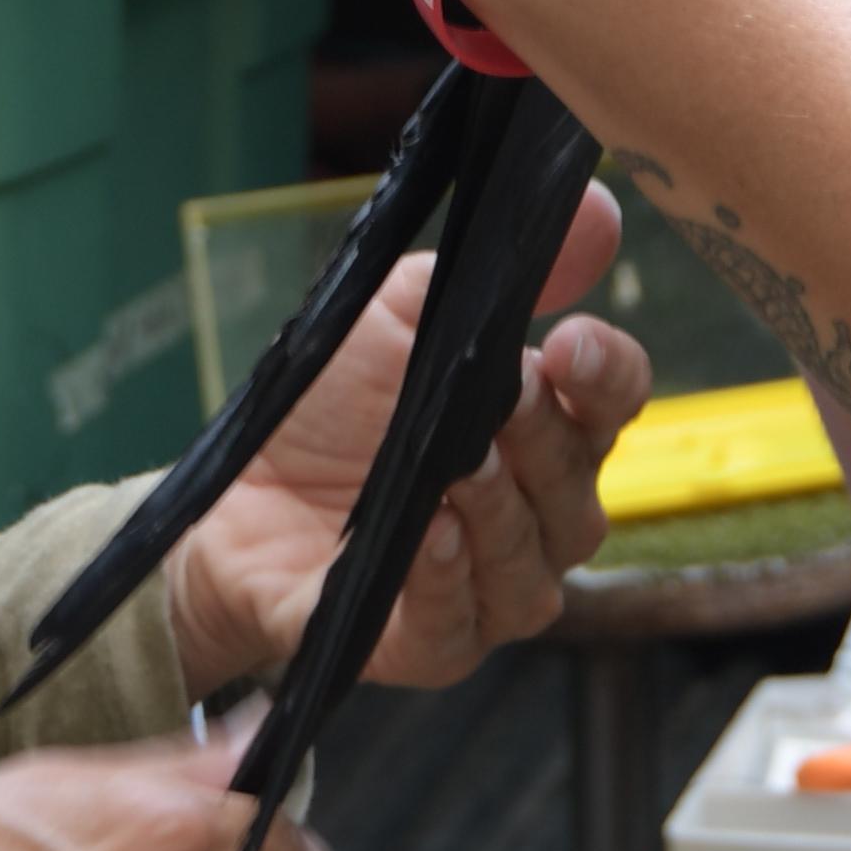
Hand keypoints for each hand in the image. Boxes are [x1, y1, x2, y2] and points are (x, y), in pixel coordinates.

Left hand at [165, 182, 653, 695]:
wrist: (235, 497)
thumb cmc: (331, 405)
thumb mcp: (400, 313)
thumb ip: (494, 273)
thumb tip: (598, 207)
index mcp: (546, 426)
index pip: (616, 402)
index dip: (608, 375)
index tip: (570, 345)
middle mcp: (538, 511)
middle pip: (582, 484)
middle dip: (544, 438)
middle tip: (499, 399)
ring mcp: (492, 584)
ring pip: (537, 558)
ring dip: (499, 508)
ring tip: (455, 468)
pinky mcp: (435, 642)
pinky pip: (466, 622)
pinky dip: (450, 577)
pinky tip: (428, 536)